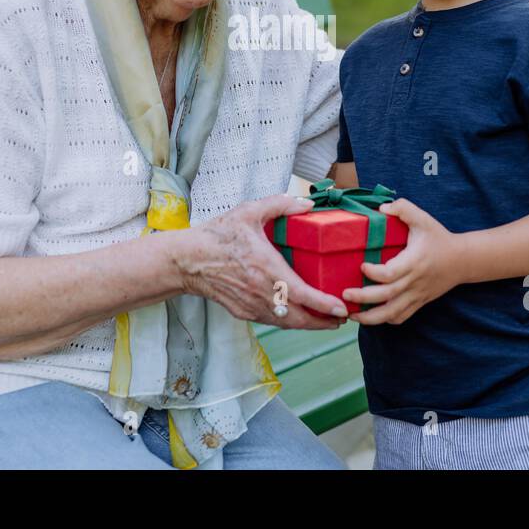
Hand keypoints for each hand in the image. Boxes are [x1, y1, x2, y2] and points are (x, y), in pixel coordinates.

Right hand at [175, 194, 348, 329]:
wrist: (187, 261)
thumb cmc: (217, 236)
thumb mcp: (249, 212)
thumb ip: (280, 205)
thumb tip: (307, 204)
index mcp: (266, 268)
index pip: (302, 295)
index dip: (324, 305)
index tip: (341, 309)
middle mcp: (261, 292)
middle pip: (299, 318)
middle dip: (323, 322)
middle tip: (341, 319)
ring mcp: (251, 305)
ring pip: (286, 323)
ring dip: (307, 324)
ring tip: (325, 320)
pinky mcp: (243, 312)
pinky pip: (272, 321)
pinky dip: (288, 321)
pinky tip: (297, 315)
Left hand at [343, 198, 458, 325]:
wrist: (462, 260)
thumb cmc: (439, 238)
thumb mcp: (423, 219)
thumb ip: (403, 209)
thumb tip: (381, 208)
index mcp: (414, 262)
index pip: (390, 274)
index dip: (373, 273)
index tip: (362, 265)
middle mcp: (414, 282)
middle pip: (387, 296)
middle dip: (363, 298)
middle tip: (345, 294)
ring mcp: (416, 295)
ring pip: (392, 314)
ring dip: (371, 318)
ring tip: (351, 315)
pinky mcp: (418, 302)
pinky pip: (401, 317)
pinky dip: (385, 320)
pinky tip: (371, 317)